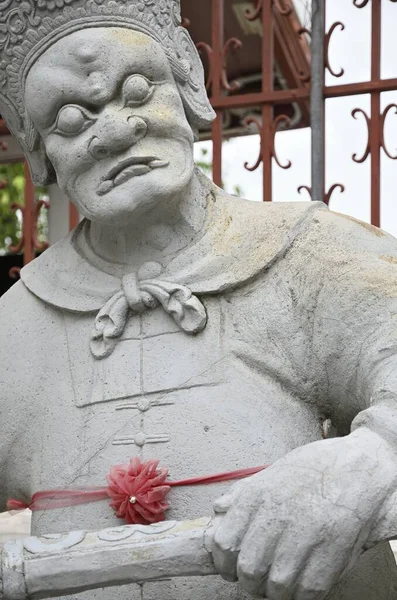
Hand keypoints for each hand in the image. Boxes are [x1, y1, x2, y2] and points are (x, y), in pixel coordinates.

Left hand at [212, 428, 396, 599]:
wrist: (358, 466)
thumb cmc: (314, 469)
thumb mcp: (273, 472)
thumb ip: (242, 494)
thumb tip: (217, 511)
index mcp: (258, 495)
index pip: (224, 542)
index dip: (224, 562)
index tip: (231, 566)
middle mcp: (279, 515)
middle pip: (249, 569)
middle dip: (250, 581)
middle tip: (258, 578)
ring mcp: (307, 534)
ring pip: (278, 586)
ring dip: (276, 591)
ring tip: (281, 581)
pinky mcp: (334, 550)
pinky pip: (309, 591)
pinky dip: (302, 594)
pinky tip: (303, 581)